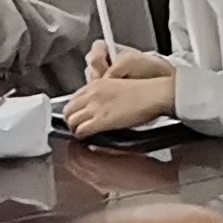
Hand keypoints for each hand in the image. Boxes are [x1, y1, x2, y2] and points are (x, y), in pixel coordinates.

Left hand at [65, 68, 179, 137]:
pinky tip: (88, 138)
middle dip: (71, 120)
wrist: (154, 94)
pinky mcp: (101, 120)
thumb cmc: (144, 91)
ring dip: (75, 129)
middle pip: (68, 110)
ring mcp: (95, 107)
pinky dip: (81, 136)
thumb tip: (99, 107)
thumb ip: (104, 94)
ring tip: (83, 134)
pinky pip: (81, 130)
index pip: (73, 98)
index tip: (80, 116)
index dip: (75, 110)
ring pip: (71, 121)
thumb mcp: (118, 86)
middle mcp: (92, 94)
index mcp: (96, 84)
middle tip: (79, 128)